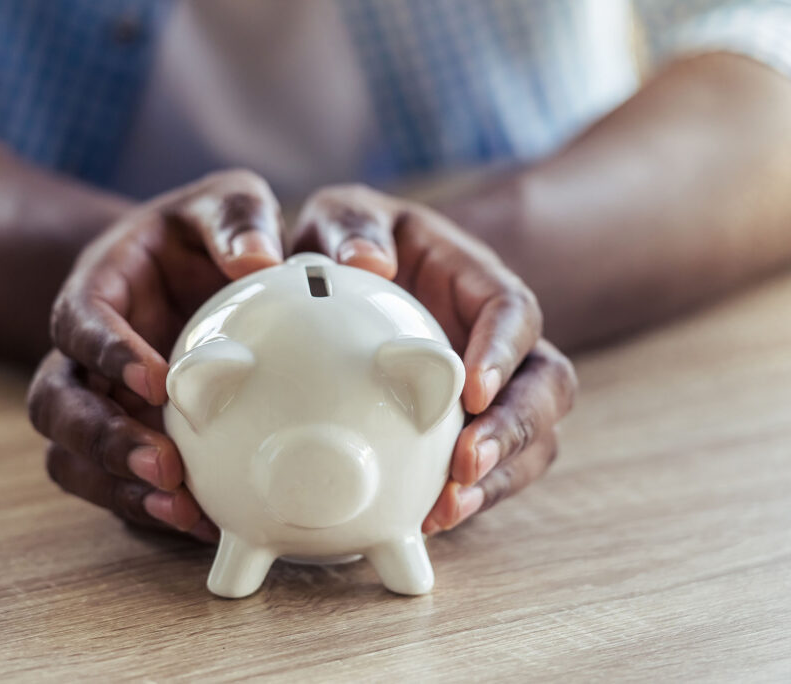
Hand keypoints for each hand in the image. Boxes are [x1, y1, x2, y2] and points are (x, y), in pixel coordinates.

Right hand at [27, 170, 283, 541]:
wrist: (195, 272)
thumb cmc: (205, 234)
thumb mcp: (223, 202)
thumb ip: (236, 216)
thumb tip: (259, 260)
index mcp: (99, 290)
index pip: (77, 321)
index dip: (106, 352)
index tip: (155, 380)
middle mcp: (84, 355)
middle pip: (56, 403)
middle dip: (103, 439)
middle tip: (165, 464)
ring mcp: (99, 403)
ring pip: (71, 456)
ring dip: (117, 487)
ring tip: (182, 508)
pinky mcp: (123, 439)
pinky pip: (113, 485)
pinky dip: (147, 509)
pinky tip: (202, 523)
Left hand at [291, 185, 577, 533]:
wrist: (348, 278)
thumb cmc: (351, 242)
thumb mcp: (346, 216)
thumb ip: (352, 226)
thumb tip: (367, 262)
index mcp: (478, 284)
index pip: (515, 312)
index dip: (503, 351)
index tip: (471, 388)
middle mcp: (499, 343)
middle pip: (546, 387)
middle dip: (514, 430)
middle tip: (466, 463)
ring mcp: (493, 392)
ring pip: (532, 439)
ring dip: (497, 478)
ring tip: (448, 507)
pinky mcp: (468, 431)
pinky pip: (490, 471)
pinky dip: (468, 498)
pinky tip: (429, 519)